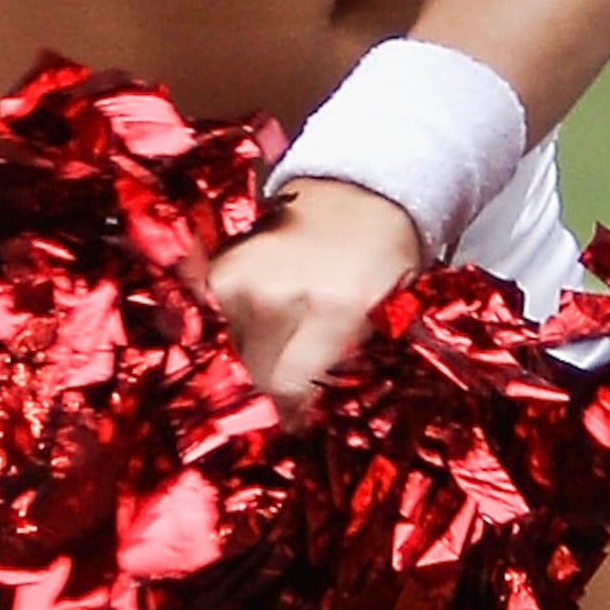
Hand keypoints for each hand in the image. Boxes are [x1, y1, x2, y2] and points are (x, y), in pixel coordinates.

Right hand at [205, 175, 423, 413]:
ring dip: (260, 348)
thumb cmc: (384, 254)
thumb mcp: (387, 312)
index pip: (289, 386)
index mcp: (334, 307)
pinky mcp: (222, 266)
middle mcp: (279, 293)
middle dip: (276, 381)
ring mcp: (244, 277)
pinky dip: (243, 320)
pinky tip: (268, 309)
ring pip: (239, 347)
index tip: (296, 422)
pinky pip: (222, 317)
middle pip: (259, 371)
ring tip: (288, 329)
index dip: (292, 411)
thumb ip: (350, 358)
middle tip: (294, 377)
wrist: (363, 188)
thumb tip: (308, 409)